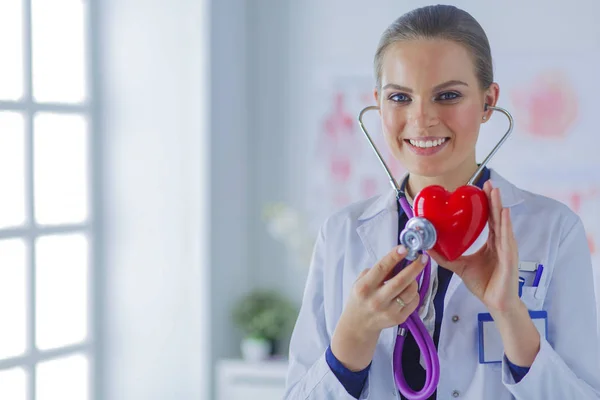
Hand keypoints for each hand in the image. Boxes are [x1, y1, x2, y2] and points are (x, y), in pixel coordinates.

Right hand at [330, 246, 426, 370]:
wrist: (358, 325)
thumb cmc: (360, 298)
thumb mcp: (361, 281)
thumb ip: (377, 271)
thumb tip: (398, 259)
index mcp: (364, 287)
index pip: (381, 269)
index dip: (394, 257)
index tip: (405, 248)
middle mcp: (376, 300)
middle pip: (400, 281)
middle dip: (414, 267)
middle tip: (423, 257)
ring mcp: (388, 311)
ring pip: (410, 292)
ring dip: (414, 281)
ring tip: (411, 277)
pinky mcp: (398, 319)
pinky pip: (413, 302)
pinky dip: (414, 293)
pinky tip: (408, 291)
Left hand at [427, 180, 520, 313]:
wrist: (496, 303)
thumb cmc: (483, 284)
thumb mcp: (460, 266)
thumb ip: (445, 256)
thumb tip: (427, 247)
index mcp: (492, 243)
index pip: (489, 219)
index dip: (486, 204)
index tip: (480, 189)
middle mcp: (501, 243)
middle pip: (497, 216)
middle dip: (493, 199)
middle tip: (487, 182)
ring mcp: (507, 250)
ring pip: (503, 223)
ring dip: (498, 206)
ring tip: (494, 191)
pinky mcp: (509, 259)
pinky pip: (507, 239)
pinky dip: (506, 225)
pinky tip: (504, 213)